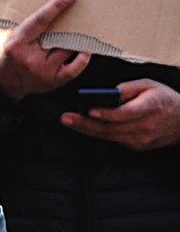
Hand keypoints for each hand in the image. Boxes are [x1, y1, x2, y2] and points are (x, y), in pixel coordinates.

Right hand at [0, 0, 91, 100]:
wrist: (0, 82)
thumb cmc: (4, 53)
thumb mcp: (4, 34)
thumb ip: (19, 21)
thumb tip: (39, 2)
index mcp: (16, 44)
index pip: (39, 21)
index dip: (55, 7)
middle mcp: (30, 58)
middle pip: (59, 35)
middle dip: (70, 23)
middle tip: (81, 11)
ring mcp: (43, 71)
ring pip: (68, 49)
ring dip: (76, 39)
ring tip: (82, 29)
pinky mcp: (53, 81)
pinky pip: (75, 68)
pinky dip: (82, 58)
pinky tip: (85, 50)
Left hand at [60, 79, 179, 150]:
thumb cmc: (165, 99)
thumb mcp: (149, 85)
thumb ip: (128, 88)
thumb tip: (107, 94)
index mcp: (151, 107)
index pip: (126, 113)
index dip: (107, 113)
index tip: (89, 110)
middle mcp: (146, 126)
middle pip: (111, 127)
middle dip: (86, 123)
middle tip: (66, 118)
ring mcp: (142, 139)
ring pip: (109, 136)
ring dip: (87, 129)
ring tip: (69, 121)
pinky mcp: (137, 146)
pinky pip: (114, 139)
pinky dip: (99, 133)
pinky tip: (85, 126)